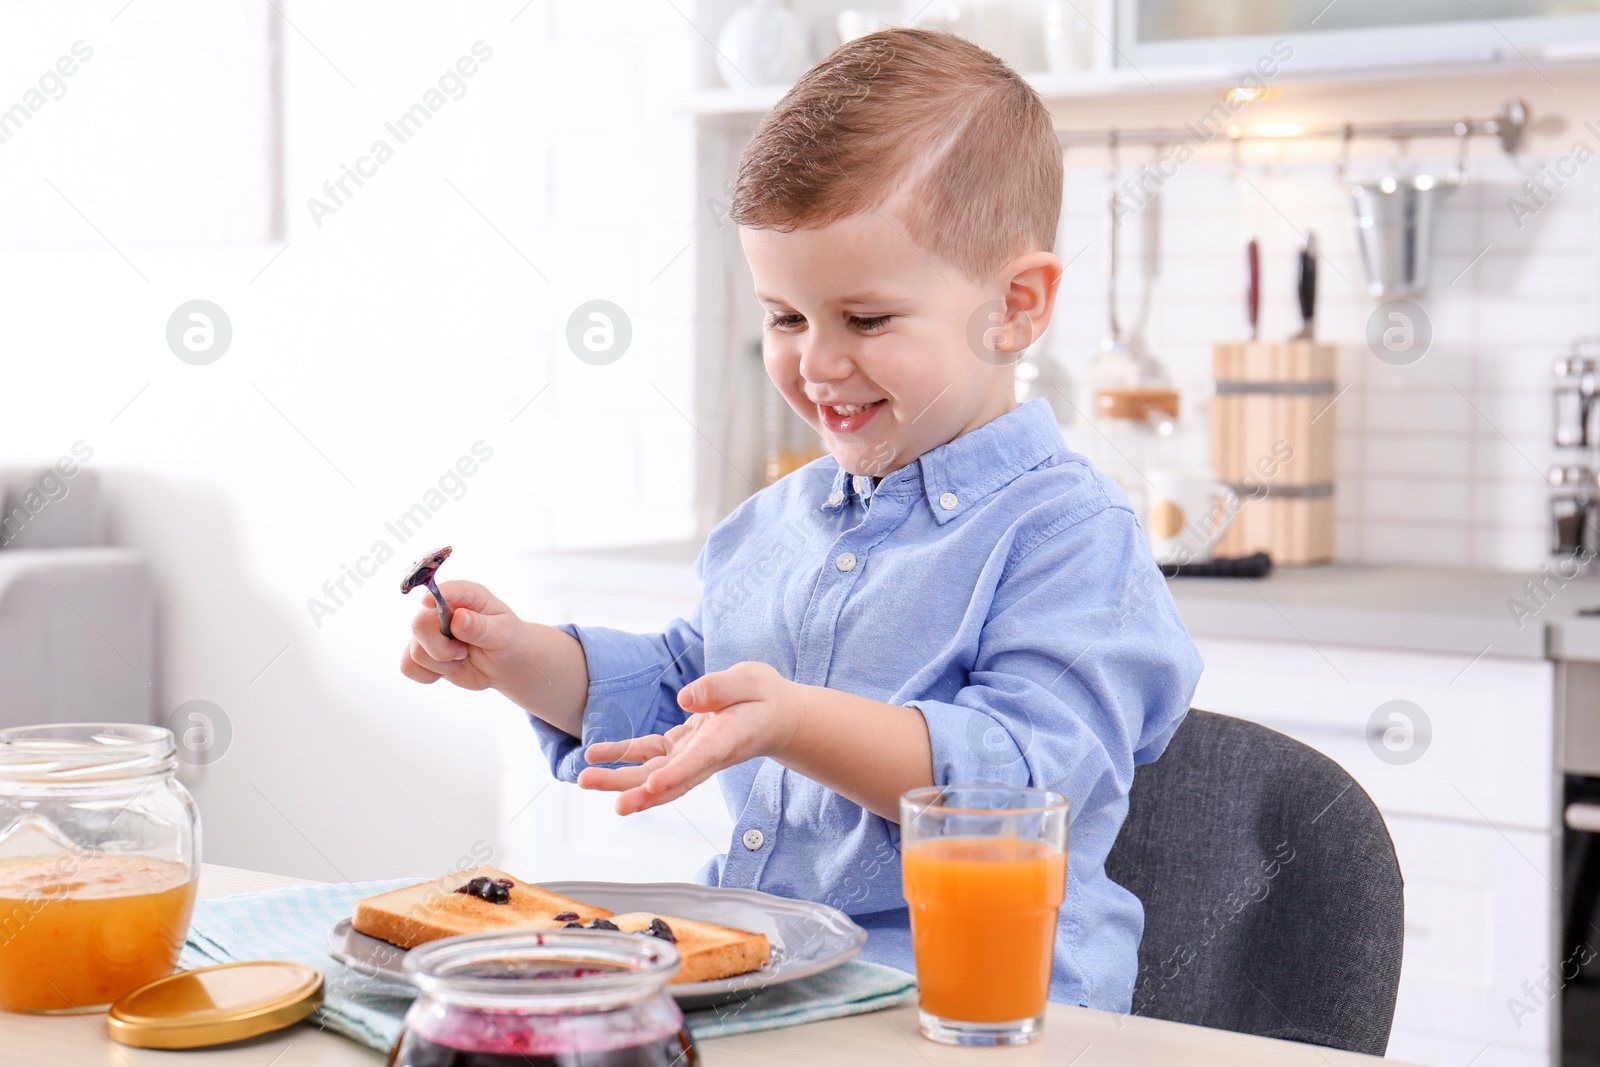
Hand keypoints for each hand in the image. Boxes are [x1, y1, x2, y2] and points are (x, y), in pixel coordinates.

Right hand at [399, 580, 534, 692]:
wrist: (506, 664)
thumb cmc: (508, 641)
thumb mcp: (503, 634)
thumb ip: (481, 627)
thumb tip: (459, 618)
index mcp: (466, 596)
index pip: (446, 590)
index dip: (434, 596)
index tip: (428, 602)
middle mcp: (442, 610)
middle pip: (419, 625)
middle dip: (441, 649)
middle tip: (463, 652)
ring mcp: (431, 632)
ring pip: (415, 651)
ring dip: (441, 664)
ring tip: (462, 658)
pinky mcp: (424, 652)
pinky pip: (408, 666)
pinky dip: (428, 675)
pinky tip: (447, 669)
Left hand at [576, 661, 804, 814]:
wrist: (775, 717)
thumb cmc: (764, 698)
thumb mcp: (750, 680)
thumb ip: (719, 687)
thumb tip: (684, 698)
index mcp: (727, 738)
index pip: (700, 760)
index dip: (676, 774)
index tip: (653, 785)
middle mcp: (705, 755)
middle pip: (668, 779)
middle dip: (634, 788)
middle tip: (604, 793)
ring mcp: (691, 755)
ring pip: (652, 774)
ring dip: (619, 778)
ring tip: (586, 778)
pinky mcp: (680, 747)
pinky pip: (648, 755)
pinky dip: (622, 756)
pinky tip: (596, 754)